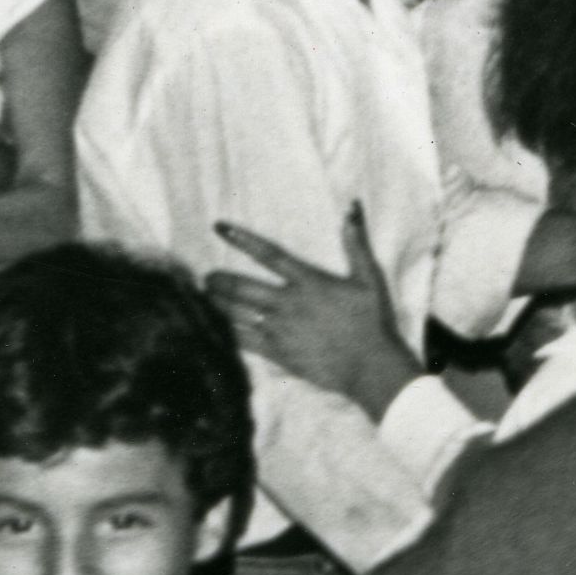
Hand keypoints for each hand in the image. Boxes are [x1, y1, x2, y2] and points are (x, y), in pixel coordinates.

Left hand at [211, 212, 420, 417]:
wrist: (369, 367)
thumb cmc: (371, 321)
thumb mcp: (368, 278)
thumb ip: (355, 243)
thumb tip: (350, 208)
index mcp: (308, 282)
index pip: (268, 255)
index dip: (242, 239)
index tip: (220, 228)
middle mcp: (289, 304)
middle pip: (242, 288)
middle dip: (219, 281)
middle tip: (205, 278)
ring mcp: (280, 330)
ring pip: (237, 314)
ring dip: (217, 304)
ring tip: (204, 299)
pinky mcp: (278, 353)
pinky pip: (243, 341)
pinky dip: (226, 332)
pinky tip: (214, 327)